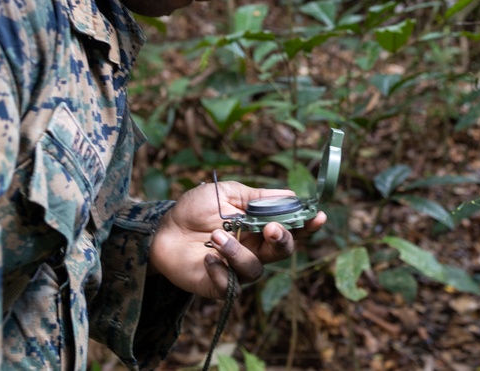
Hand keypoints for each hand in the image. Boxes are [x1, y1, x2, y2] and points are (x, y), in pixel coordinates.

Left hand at [147, 180, 326, 299]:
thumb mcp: (228, 193)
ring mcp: (236, 269)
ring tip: (216, 235)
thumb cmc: (195, 210)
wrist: (162, 230)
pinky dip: (220, 271)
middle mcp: (253, 249)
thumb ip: (257, 197)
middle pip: (282, 252)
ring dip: (238, 252)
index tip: (317, 217)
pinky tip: (206, 258)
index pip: (291, 229)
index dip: (306, 226)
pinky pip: (230, 286)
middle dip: (282, 240)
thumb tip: (291, 194)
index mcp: (259, 227)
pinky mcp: (218, 285)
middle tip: (269, 228)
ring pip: (255, 269)